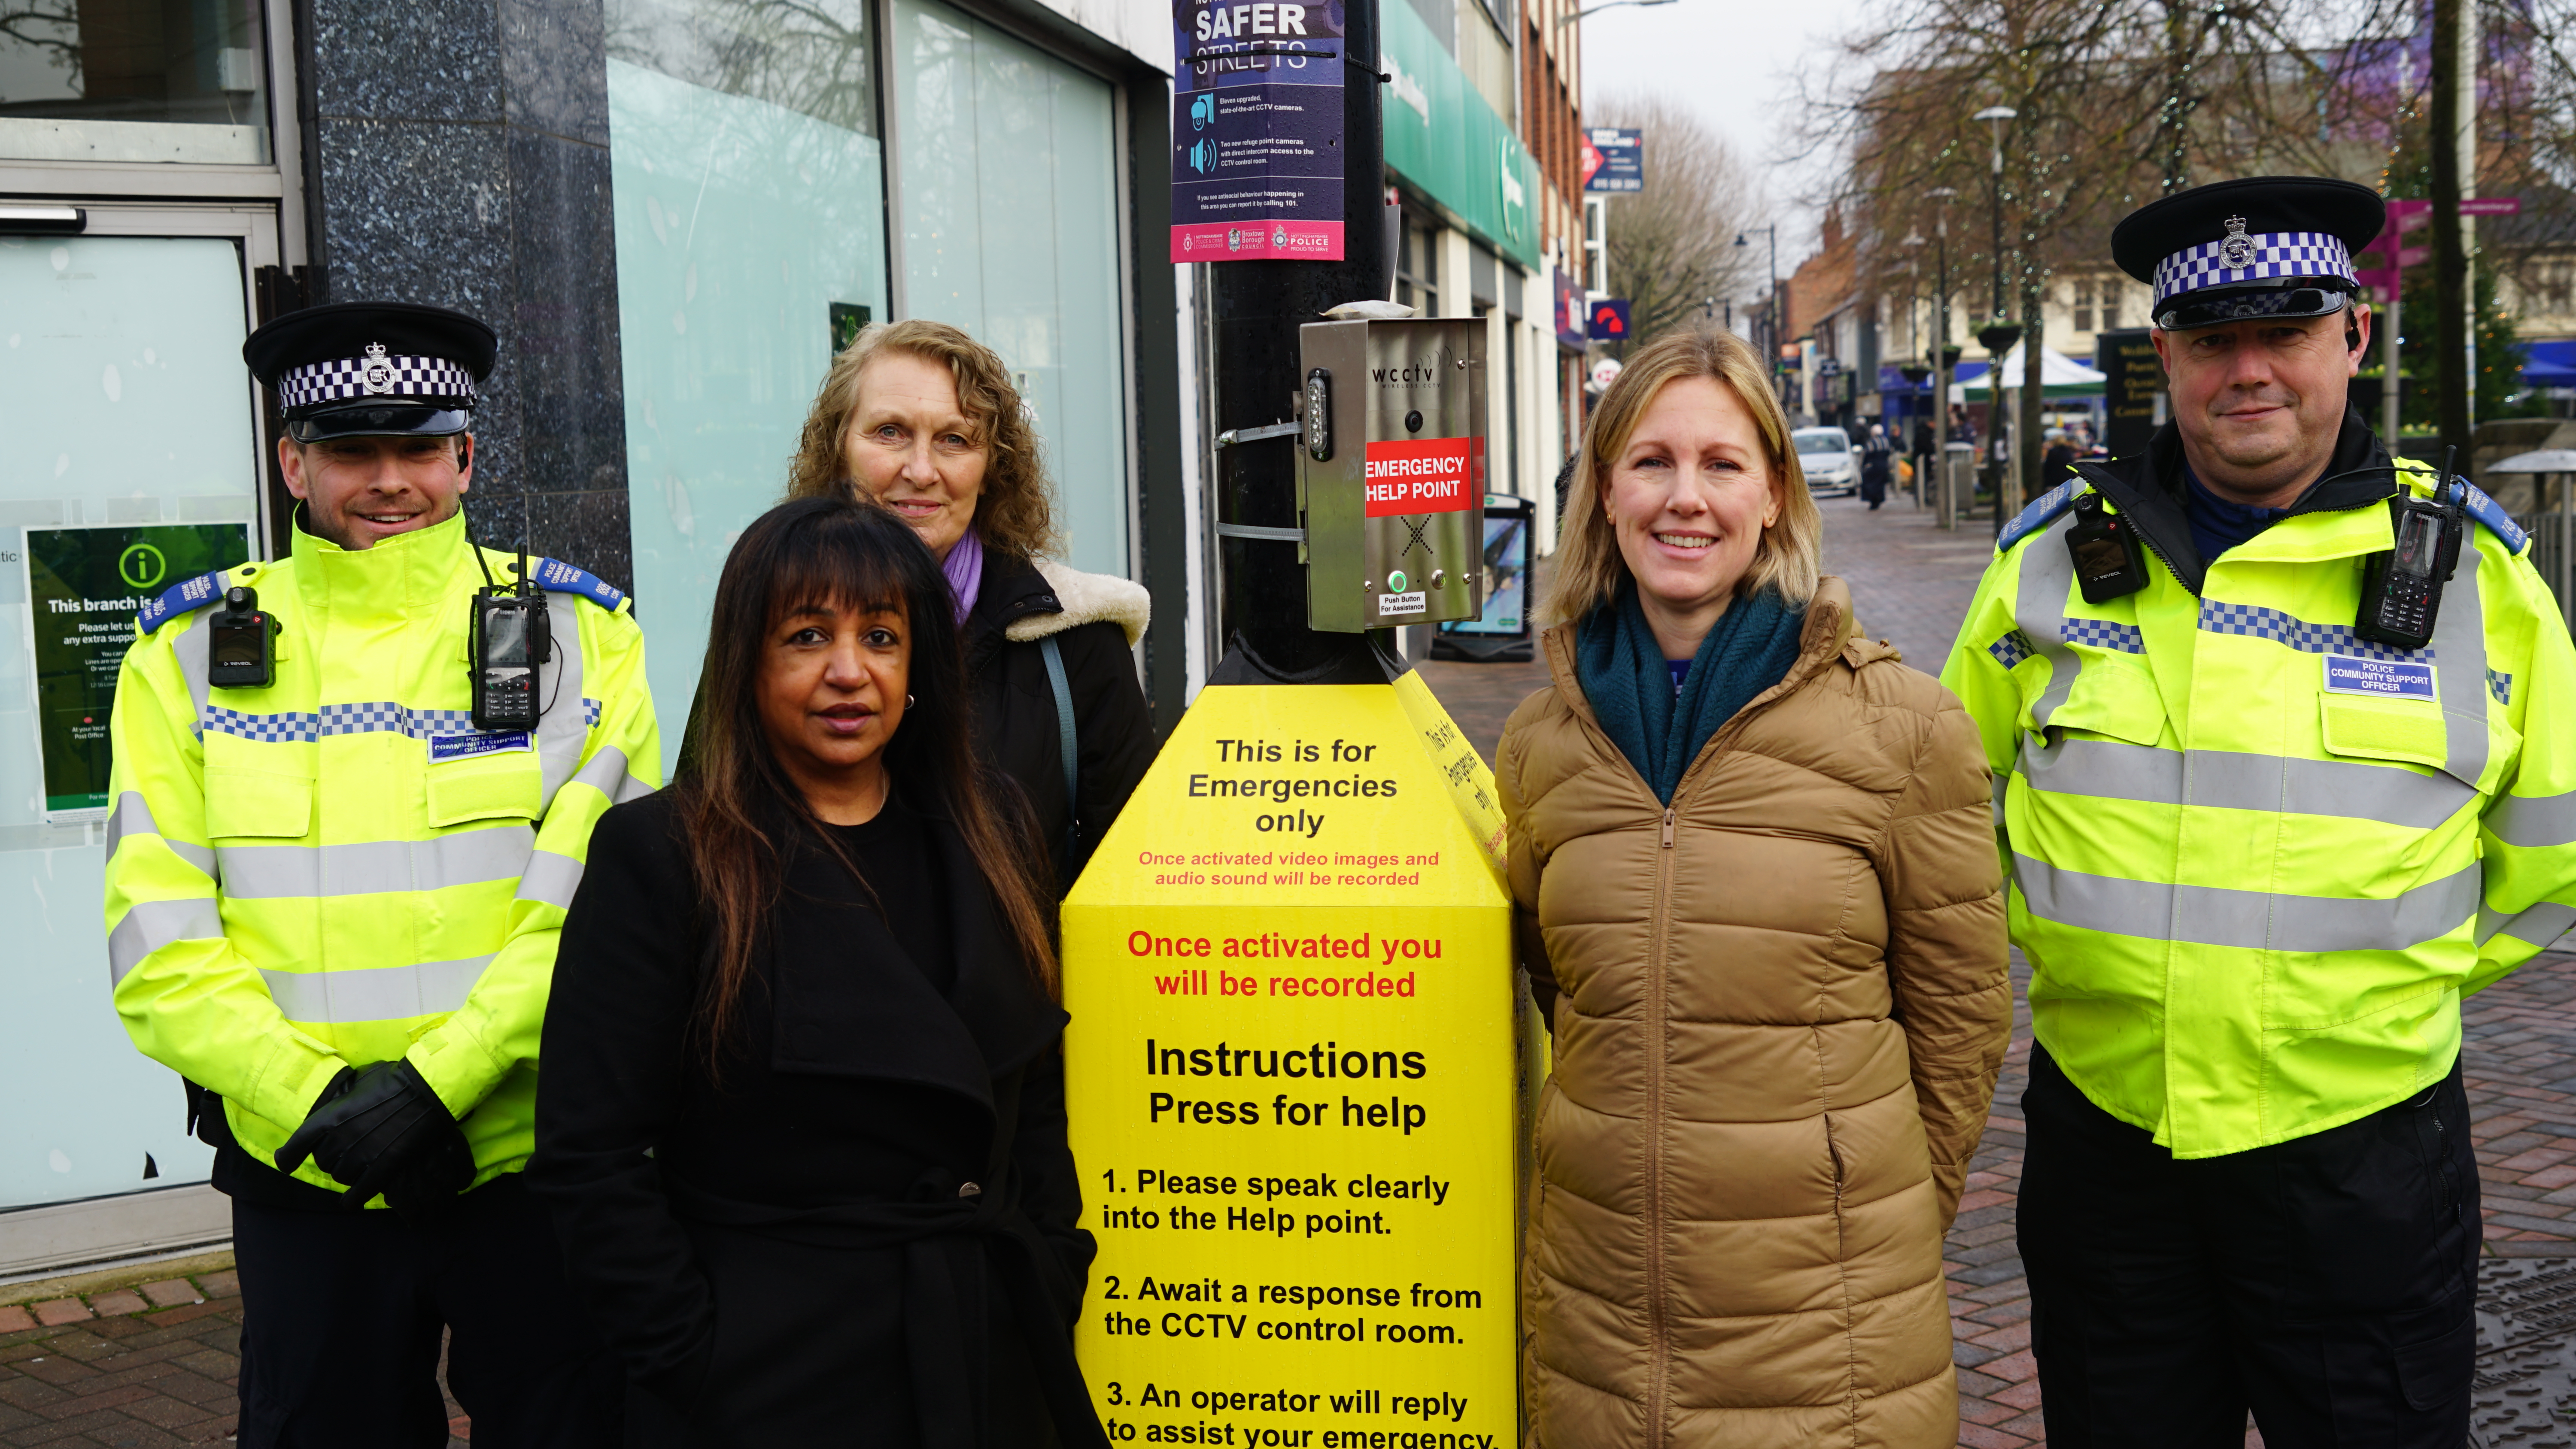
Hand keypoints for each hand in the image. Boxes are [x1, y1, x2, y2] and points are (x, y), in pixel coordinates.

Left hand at [275, 1059, 474, 1208]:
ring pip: (342, 1177)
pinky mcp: (381, 1168)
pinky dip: (354, 1200)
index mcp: (329, 1117)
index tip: (286, 1164)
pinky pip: (360, 1193)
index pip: (297, 1144)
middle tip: (349, 1149)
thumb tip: (344, 1097)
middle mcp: (339, 1140)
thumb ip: (344, 1097)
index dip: (288, 1157)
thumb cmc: (394, 1079)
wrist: (426, 1090)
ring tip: (362, 1164)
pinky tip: (352, 1202)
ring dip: (348, 1173)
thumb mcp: (359, 1082)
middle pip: (324, 1162)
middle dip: (333, 1158)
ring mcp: (360, 1156)